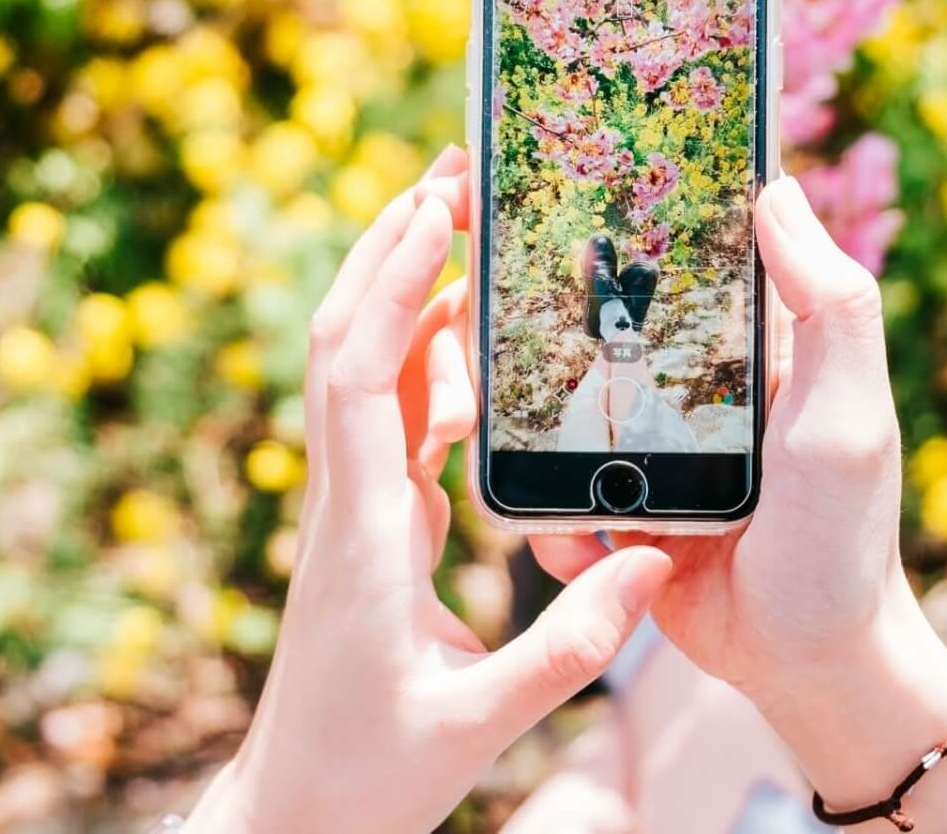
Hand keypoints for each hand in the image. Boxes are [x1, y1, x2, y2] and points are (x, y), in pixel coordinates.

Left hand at [186, 147, 672, 833]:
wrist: (295, 809)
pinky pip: (391, 418)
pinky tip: (475, 342)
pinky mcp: (368, 524)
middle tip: (448, 176)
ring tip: (466, 225)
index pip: (359, 379)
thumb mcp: (479, 722)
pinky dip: (426, 362)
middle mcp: (346, 502)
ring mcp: (350, 508)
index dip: (387, 286)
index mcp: (365, 534)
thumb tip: (651, 569)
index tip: (429, 211)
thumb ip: (568, 649)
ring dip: (404, 293)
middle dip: (387, 251)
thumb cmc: (372, 772)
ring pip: (364, 372)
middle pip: (346, 345)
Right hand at [532, 177, 946, 833]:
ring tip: (485, 416)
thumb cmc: (843, 533)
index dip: (625, 213)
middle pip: (592, 323)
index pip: (677, 255)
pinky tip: (575, 538)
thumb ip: (828, 308)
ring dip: (518, 417)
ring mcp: (642, 450)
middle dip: (536, 313)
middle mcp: (687, 386)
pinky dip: (545, 515)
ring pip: (550, 407)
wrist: (809, 666)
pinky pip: (549, 496)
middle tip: (478, 291)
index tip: (555, 175)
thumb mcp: (848, 413)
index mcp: (745, 344)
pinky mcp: (610, 513)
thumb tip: (777, 189)